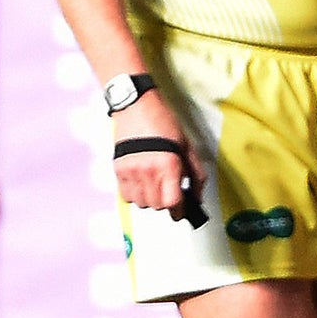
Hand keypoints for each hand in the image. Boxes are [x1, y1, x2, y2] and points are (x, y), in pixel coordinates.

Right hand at [112, 90, 204, 222]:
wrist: (136, 106)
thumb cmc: (162, 121)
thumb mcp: (187, 146)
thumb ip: (196, 174)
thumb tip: (197, 197)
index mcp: (168, 165)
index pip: (173, 203)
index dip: (180, 211)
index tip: (181, 211)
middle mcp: (148, 171)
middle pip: (157, 206)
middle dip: (166, 203)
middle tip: (170, 191)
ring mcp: (131, 172)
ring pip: (142, 204)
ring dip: (151, 200)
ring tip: (155, 185)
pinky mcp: (119, 170)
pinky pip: (126, 196)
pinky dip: (136, 195)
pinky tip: (142, 183)